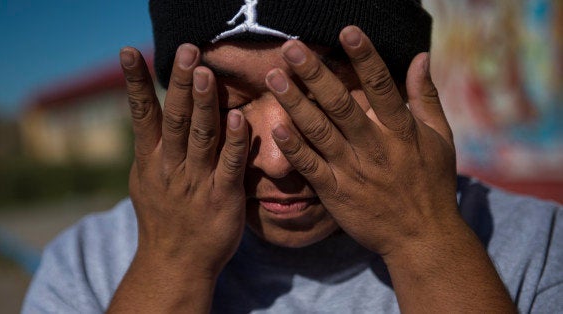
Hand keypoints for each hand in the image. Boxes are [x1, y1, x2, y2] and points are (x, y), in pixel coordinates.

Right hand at [120, 44, 248, 276]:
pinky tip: (237, 118)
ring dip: (204, 104)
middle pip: (174, 118)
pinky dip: (233, 142)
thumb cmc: (164, 217)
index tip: (130, 52)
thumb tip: (148, 111)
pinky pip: (229, 166)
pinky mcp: (222, 197)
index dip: (135, 82)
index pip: (141, 114)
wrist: (176, 263)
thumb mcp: (146, 180)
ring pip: (200, 136)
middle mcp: (171, 167)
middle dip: (179, 84)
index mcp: (151, 160)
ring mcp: (196, 182)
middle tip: (187, 51)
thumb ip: (151, 146)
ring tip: (205, 73)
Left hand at [264, 26, 457, 256]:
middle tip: (291, 48)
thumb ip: (426, 96)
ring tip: (274, 78)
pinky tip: (276, 127)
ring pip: (319, 132)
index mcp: (402, 132)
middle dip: (315, 74)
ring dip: (295, 103)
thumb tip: (420, 56)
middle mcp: (375, 148)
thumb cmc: (432, 184)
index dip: (365, 58)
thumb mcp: (439, 138)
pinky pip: (311, 168)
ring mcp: (353, 171)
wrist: (422, 238)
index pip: (382, 87)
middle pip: (341, 105)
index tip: (347, 31)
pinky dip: (294, 148)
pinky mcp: (336, 193)